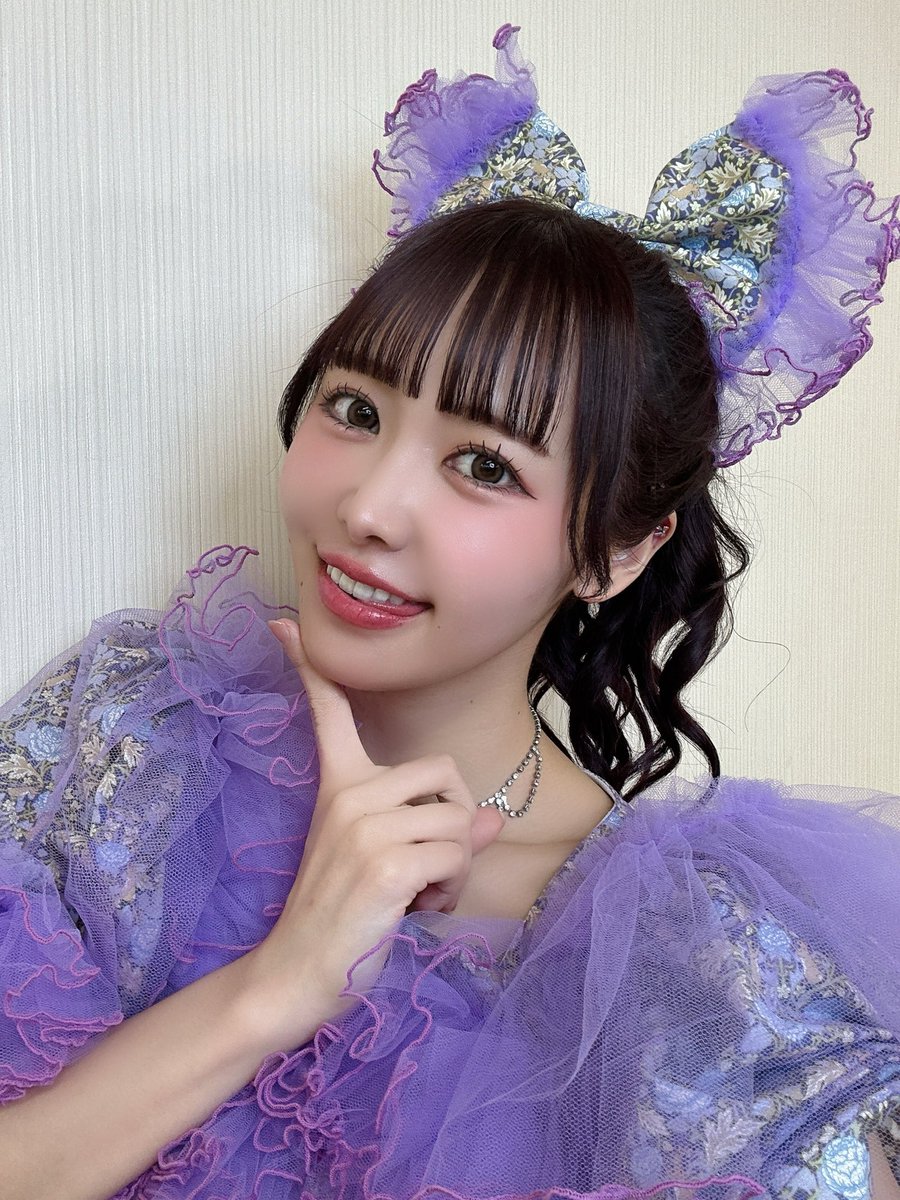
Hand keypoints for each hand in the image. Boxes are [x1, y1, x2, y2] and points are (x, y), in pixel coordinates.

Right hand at [250, 619, 504, 1037]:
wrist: (295, 976)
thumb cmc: (340, 920)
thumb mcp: (385, 864)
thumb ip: (436, 833)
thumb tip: (494, 819)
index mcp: (339, 785)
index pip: (327, 711)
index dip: (308, 666)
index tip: (282, 624)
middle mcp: (349, 794)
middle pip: (447, 773)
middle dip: (457, 824)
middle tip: (428, 867)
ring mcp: (364, 826)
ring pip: (461, 820)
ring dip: (457, 866)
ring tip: (421, 895)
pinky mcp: (385, 863)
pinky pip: (457, 854)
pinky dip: (451, 887)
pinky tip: (419, 909)